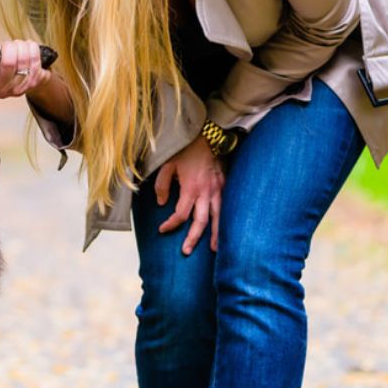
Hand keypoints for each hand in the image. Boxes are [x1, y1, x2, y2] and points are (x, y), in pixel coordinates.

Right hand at [0, 41, 50, 99]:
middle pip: (7, 64)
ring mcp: (20, 87)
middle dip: (9, 47)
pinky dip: (32, 47)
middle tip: (9, 45)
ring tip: (19, 45)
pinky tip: (29, 48)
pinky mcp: (35, 81)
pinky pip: (34, 59)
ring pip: (22, 59)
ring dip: (21, 46)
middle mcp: (3, 90)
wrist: (29, 72)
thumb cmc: (6, 64)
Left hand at [154, 133, 224, 255]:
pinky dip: (225, 220)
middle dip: (193, 238)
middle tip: (186, 251)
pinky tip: (224, 230)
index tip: (162, 230)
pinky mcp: (225, 186)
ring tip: (213, 250)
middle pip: (201, 222)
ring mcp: (218, 190)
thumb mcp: (167, 165)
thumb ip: (162, 185)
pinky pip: (225, 207)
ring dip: (215, 235)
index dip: (170, 224)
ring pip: (218, 218)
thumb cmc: (186, 150)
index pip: (180, 214)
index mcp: (191, 188)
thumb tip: (161, 203)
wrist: (208, 136)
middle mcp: (206, 192)